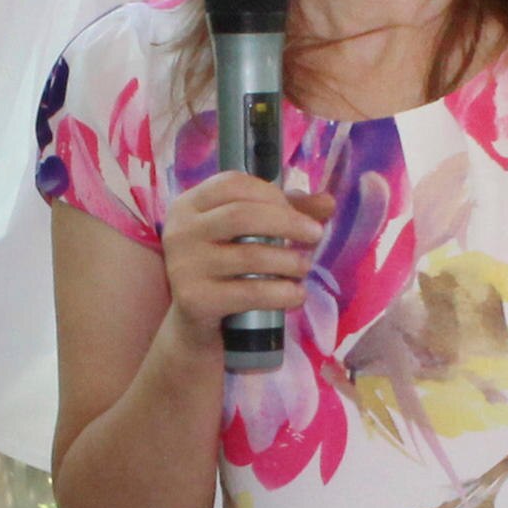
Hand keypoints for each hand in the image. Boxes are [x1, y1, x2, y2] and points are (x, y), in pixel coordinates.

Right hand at [159, 172, 331, 344]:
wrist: (196, 323)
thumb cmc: (227, 269)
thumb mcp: (249, 234)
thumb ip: (285, 212)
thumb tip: (327, 202)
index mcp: (190, 205)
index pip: (231, 184)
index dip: (270, 193)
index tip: (296, 211)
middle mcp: (180, 231)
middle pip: (241, 215)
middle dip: (287, 222)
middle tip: (315, 235)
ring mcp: (184, 266)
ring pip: (249, 255)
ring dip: (288, 260)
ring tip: (304, 267)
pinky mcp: (194, 300)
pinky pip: (248, 292)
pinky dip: (280, 293)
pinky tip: (296, 295)